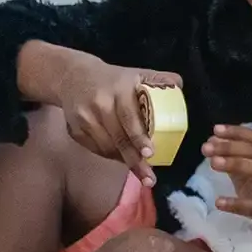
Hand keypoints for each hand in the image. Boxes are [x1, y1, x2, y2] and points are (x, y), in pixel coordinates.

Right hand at [53, 56, 182, 185]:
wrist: (72, 76)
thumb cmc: (113, 79)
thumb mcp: (136, 73)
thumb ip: (159, 79)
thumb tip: (179, 86)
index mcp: (119, 90)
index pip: (129, 116)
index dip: (139, 137)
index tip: (150, 153)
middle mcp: (99, 104)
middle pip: (118, 138)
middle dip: (134, 160)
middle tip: (149, 178)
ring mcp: (84, 118)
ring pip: (107, 147)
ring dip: (123, 159)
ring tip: (139, 169)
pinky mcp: (74, 130)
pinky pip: (95, 149)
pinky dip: (110, 155)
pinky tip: (120, 157)